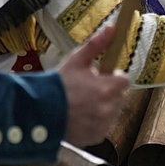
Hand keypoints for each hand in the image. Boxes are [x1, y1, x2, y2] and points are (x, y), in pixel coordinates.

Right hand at [56, 25, 131, 146]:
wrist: (39, 110)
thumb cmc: (58, 83)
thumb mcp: (76, 60)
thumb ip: (97, 44)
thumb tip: (112, 28)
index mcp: (108, 87)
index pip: (125, 80)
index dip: (114, 77)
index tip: (102, 76)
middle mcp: (109, 108)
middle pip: (119, 97)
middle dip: (108, 92)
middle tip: (88, 91)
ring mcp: (103, 124)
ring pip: (112, 113)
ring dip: (103, 108)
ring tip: (82, 105)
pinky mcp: (96, 137)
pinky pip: (102, 127)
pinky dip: (95, 123)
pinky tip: (80, 117)